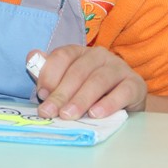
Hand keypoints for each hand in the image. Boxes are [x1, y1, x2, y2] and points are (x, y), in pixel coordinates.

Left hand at [28, 45, 146, 119]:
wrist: (126, 103)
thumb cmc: (92, 93)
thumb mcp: (69, 83)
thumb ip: (49, 72)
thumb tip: (31, 56)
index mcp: (80, 52)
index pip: (63, 56)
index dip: (50, 74)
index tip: (41, 94)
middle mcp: (99, 55)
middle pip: (78, 71)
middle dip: (62, 93)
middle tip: (50, 112)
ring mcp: (119, 68)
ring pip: (98, 80)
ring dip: (81, 99)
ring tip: (69, 115)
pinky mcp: (135, 84)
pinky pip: (122, 91)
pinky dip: (109, 103)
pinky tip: (96, 114)